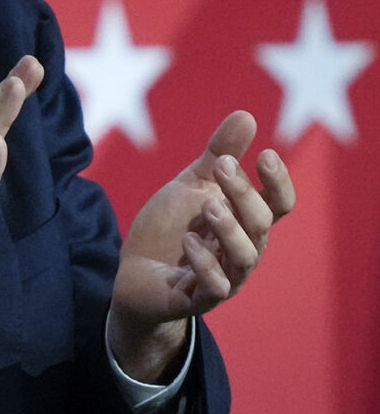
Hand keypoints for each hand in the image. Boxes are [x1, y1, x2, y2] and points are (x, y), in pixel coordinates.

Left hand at [109, 110, 294, 380]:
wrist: (134, 274)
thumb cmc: (171, 228)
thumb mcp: (192, 186)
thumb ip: (218, 155)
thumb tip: (246, 115)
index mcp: (245, 222)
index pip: (279, 204)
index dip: (278, 182)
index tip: (265, 154)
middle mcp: (242, 250)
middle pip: (261, 224)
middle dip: (244, 193)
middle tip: (222, 166)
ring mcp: (224, 277)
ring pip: (245, 257)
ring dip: (229, 229)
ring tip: (208, 205)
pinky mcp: (197, 298)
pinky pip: (215, 288)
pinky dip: (205, 264)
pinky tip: (189, 241)